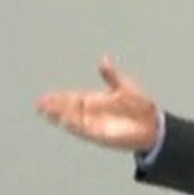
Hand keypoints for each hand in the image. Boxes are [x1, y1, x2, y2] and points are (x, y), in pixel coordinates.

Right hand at [36, 56, 158, 151]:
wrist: (153, 124)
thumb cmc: (140, 105)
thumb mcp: (124, 86)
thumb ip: (111, 75)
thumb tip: (103, 59)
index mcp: (95, 100)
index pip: (71, 98)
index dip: (57, 98)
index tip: (44, 97)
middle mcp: (92, 113)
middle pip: (68, 109)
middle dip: (54, 107)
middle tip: (40, 104)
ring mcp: (95, 125)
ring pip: (72, 120)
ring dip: (60, 117)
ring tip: (47, 113)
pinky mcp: (101, 135)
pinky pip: (85, 131)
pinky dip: (75, 126)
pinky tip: (65, 122)